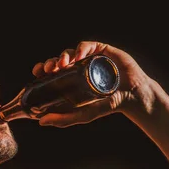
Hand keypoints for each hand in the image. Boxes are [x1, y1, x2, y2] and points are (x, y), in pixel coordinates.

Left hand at [32, 41, 154, 126]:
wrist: (131, 97)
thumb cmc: (107, 105)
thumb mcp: (82, 114)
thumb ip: (63, 119)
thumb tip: (41, 122)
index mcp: (70, 79)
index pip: (52, 72)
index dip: (42, 70)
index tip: (37, 73)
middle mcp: (77, 67)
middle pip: (58, 61)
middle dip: (50, 62)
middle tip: (47, 69)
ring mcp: (89, 58)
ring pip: (70, 52)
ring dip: (63, 56)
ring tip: (61, 64)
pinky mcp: (101, 50)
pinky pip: (87, 46)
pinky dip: (80, 49)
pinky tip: (77, 56)